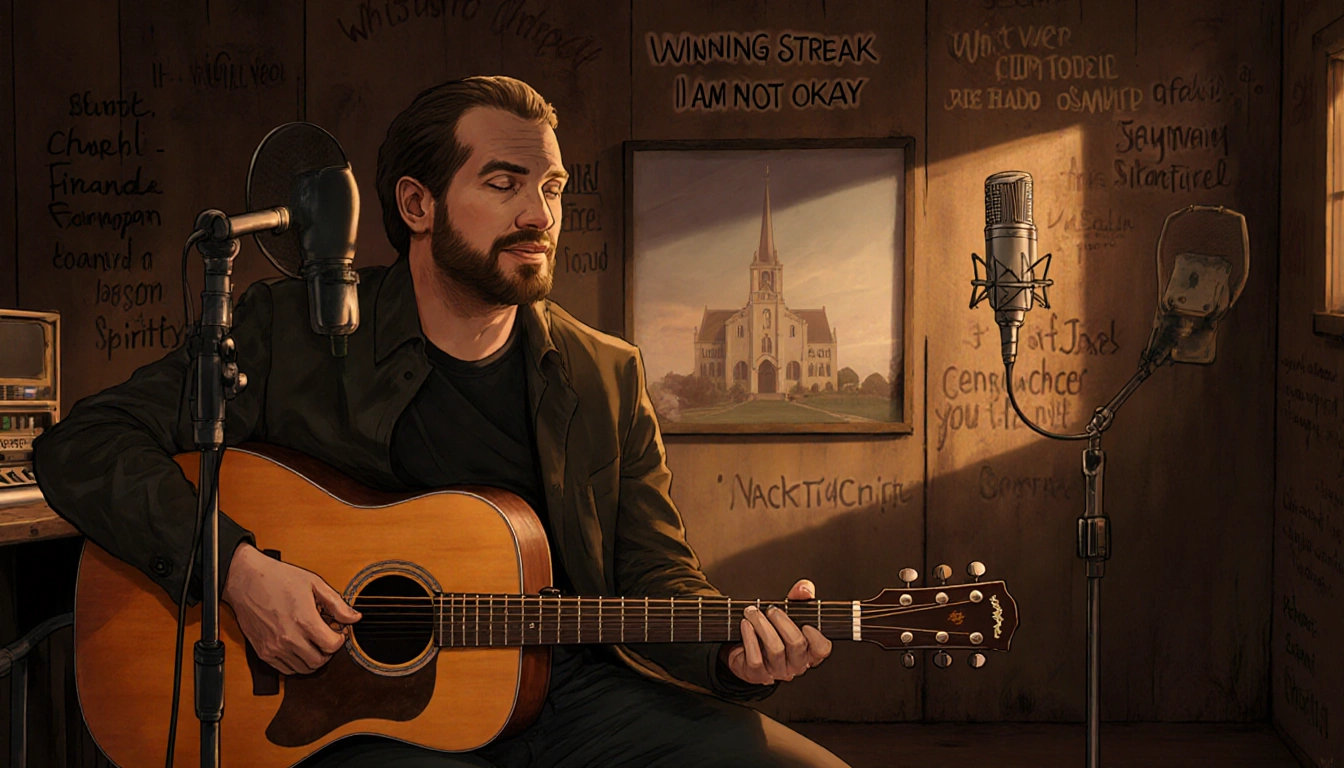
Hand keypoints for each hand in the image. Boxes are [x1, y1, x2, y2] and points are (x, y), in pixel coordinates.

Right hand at [221, 543, 361, 674]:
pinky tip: (298, 648)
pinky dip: (296, 663)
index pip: (332, 646)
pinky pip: (285, 670)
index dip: (340, 639)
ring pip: (303, 669)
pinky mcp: (263, 652)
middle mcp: (289, 638)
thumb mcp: (314, 584)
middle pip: (319, 661)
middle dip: (328, 652)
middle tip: (326, 638)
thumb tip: (354, 618)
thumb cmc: (278, 578)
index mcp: (304, 620)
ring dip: (313, 659)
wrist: (245, 579)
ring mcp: (274, 648)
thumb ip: (337, 604)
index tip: (337, 631)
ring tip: (312, 642)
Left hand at [721, 579, 832, 684]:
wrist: (745, 652)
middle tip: (771, 609)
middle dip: (782, 621)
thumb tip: (804, 588)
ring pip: (775, 648)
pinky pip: (755, 657)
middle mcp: (796, 664)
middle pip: (796, 643)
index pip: (822, 649)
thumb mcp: (788, 613)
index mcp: (809, 651)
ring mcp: (777, 671)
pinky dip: (749, 637)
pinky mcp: (757, 674)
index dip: (816, 637)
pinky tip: (745, 624)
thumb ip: (800, 599)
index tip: (806, 623)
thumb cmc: (773, 632)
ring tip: (752, 612)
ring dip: (762, 625)